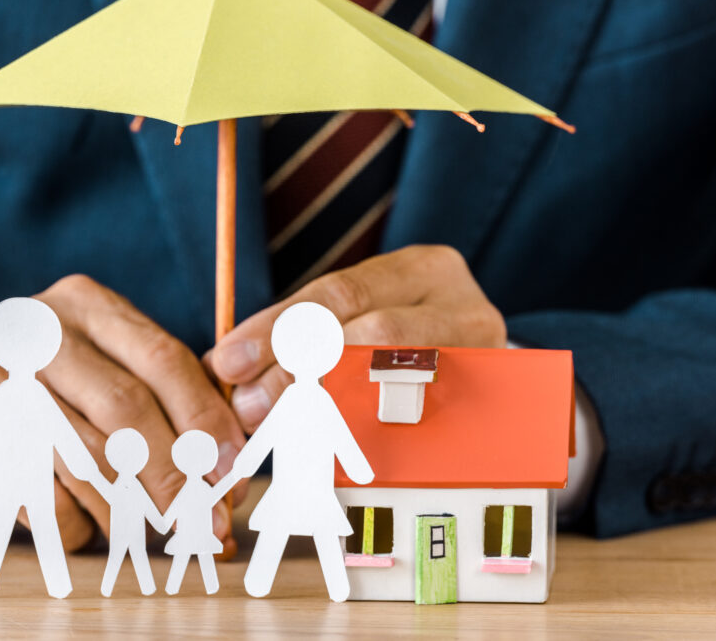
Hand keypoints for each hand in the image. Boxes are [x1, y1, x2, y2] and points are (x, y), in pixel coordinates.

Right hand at [0, 275, 246, 550]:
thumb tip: (230, 462)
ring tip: (157, 532)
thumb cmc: (49, 403)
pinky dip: (81, 526)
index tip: (232, 468)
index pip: (162, 358)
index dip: (205, 419)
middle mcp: (34, 332)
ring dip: (136, 510)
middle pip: (127, 408)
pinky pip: (51, 501)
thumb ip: (166, 399)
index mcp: (82, 303)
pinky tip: (83, 522)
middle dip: (176, 472)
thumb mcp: (105, 373)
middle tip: (206, 518)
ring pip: (91, 461)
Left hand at [209, 245, 504, 429]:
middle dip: (298, 368)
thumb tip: (227, 367)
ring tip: (276, 425)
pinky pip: (417, 420)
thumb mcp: (361, 319)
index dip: (278, 327)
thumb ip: (302, 334)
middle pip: (369, 332)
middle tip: (248, 404)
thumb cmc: (405, 345)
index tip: (228, 360)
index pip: (340, 293)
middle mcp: (461, 304)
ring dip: (325, 403)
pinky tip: (321, 446)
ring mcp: (482, 355)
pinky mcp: (485, 403)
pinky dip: (363, 432)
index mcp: (424, 269)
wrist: (489, 377)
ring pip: (397, 374)